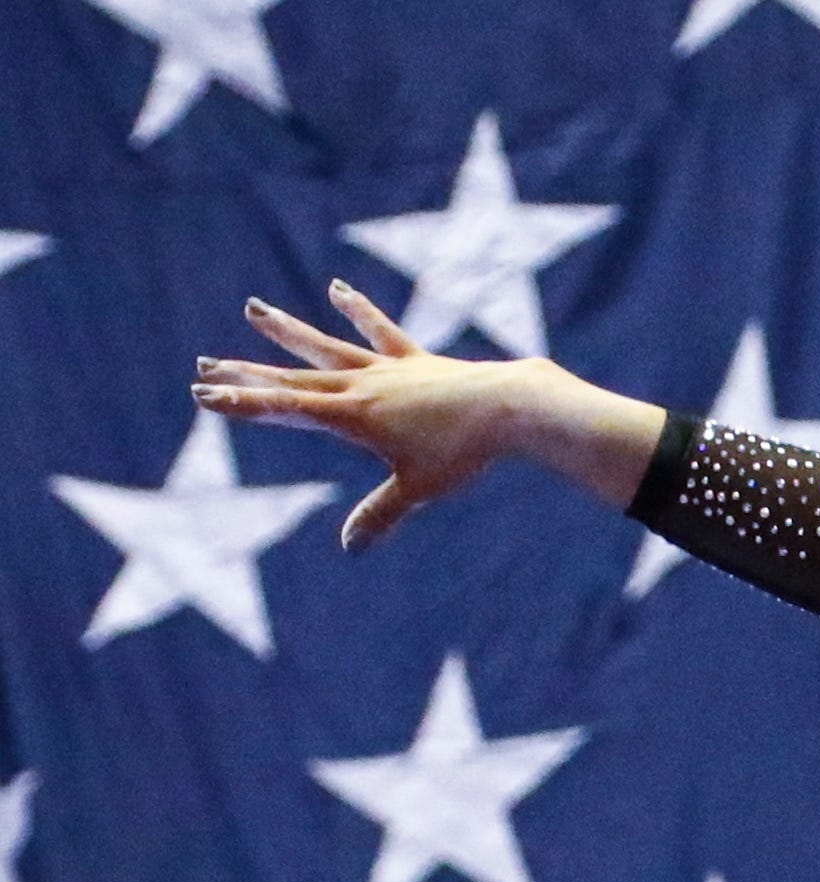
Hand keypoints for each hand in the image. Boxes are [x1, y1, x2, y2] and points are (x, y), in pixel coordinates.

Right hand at [189, 281, 661, 548]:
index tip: (205, 396)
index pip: (285, 410)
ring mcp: (387, 369)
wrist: (508, 408)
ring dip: (289, 332)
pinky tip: (337, 289)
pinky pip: (381, 332)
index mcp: (352, 416)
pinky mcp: (416, 360)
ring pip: (327, 347)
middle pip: (294, 379)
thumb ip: (380, 515)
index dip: (244, 404)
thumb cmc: (463, 453)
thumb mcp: (417, 489)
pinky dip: (358, 311)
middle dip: (249, 374)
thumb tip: (351, 548)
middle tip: (205, 365)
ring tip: (254, 309)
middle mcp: (361, 386)